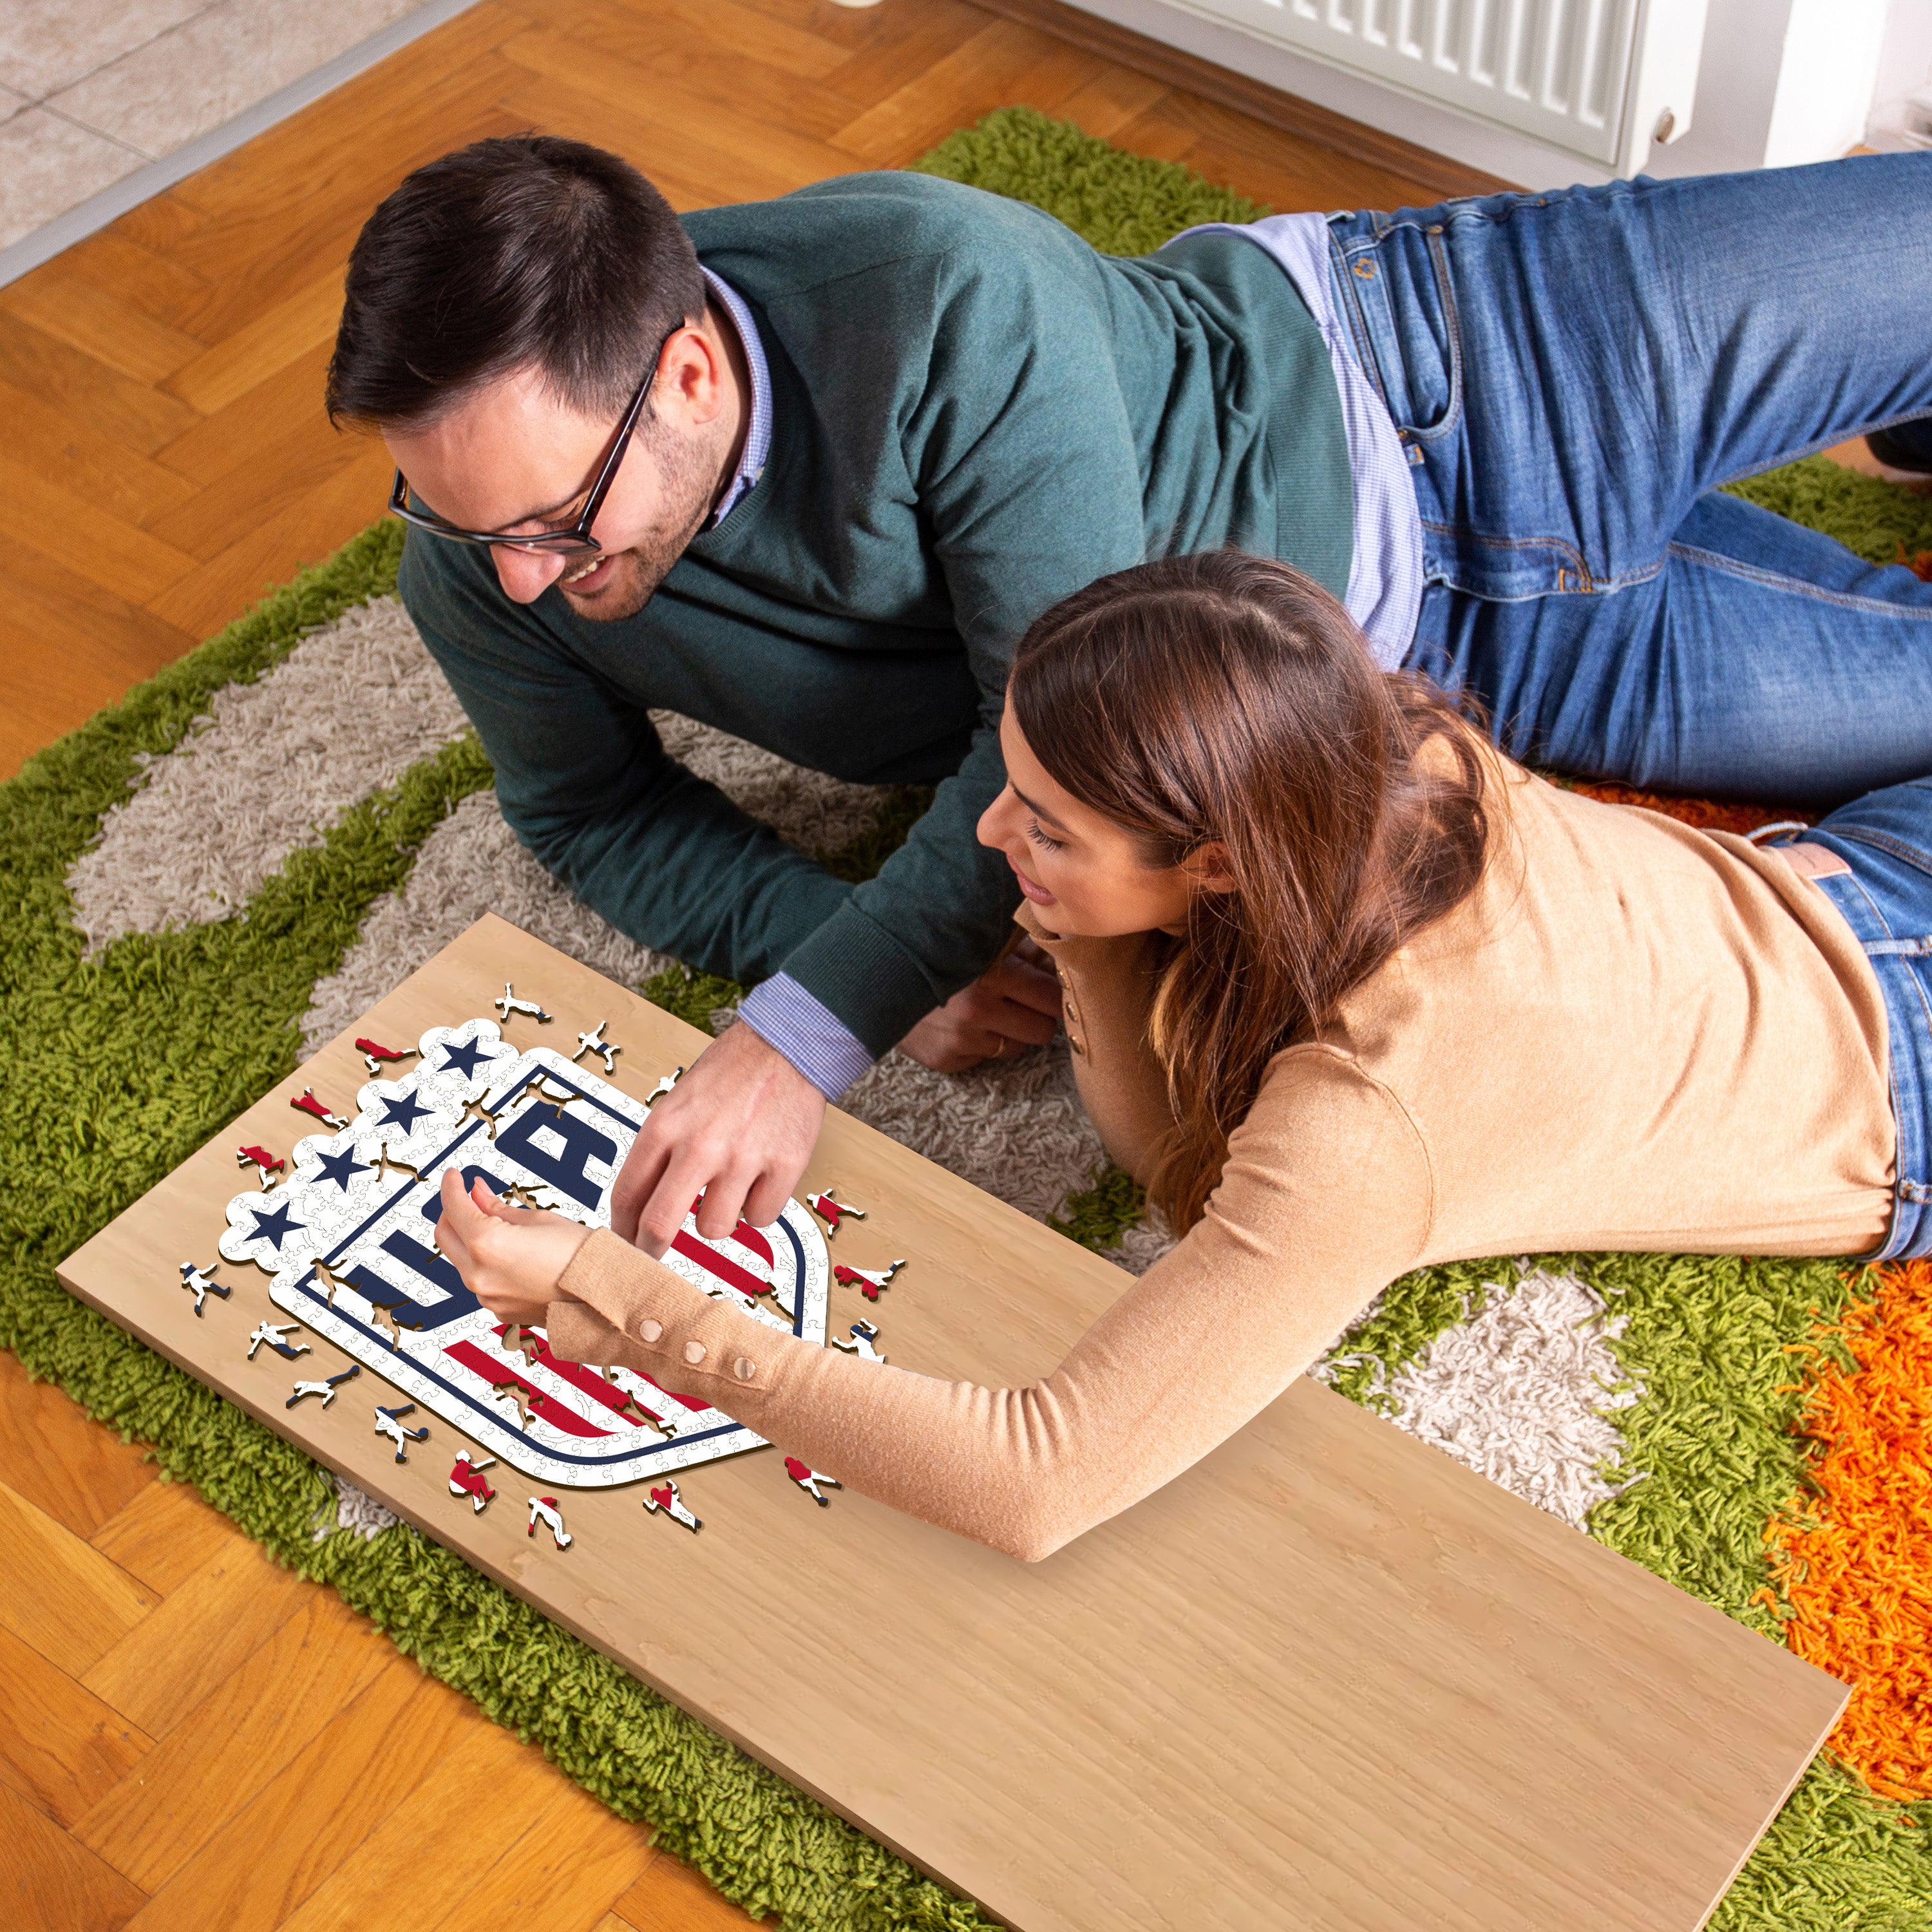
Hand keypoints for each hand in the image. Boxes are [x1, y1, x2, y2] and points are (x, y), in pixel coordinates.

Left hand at [434, 1169, 590, 1324]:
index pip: (454, 1207)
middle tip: (469, 1196)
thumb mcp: (539, 1219)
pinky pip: (480, 1279)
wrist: (604, 1296)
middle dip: (452, 1212)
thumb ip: (498, 1207)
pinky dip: (485, 1261)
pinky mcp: (497, 1309)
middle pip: (445, 1235)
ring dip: (469, 1238)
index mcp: (487, 1244)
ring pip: (461, 1259)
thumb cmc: (580, 1254)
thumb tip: (476, 1192)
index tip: (455, 1175)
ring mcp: (486, 1296)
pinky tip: (509, 1251)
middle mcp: (478, 1274)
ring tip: (496, 1223)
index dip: (451, 1186)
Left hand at [609, 1017, 826, 1255]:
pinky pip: (760, 1218)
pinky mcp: (783, 1167)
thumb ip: (661, 1149)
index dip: (622, 1230)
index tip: (625, 1241)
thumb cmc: (731, 1071)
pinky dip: (758, 1207)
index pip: (627, 1196)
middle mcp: (699, 1146)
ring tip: (726, 1189)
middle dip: (652, 1249)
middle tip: (654, 1254)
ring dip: (717, 1218)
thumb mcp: (678, 1102)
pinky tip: (759, 1181)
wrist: (786, 1045)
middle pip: (660, 1225)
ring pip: (714, 1229)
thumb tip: (644, 1201)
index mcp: (665, 1126)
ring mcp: (742, 1159)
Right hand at [897, 944, 1062, 1072]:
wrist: (876, 976)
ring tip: (989, 1012)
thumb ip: (1023, 950)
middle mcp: (978, 1009)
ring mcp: (961, 1039)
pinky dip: (981, 1045)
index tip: (1045, 988)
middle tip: (1022, 1003)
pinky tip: (963, 1024)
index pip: (1052, 998)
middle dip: (1037, 1016)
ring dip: (1010, 1032)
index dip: (1053, 993)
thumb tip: (1062, 959)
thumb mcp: (981, 941)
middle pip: (1043, 1030)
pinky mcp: (946, 1059)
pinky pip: (986, 1059)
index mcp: (993, 972)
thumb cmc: (938, 953)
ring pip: (1017, 1048)